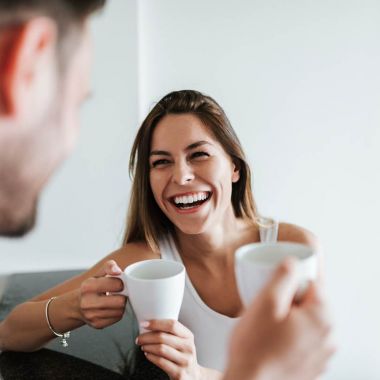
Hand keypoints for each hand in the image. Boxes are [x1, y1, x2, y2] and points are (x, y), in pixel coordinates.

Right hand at [79, 260, 126, 328]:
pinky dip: (117, 313)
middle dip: (122, 296)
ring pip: (120, 311)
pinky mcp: (97, 324)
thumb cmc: (90, 288)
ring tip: (113, 300)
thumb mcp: (97, 274)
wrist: (75, 306)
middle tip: (118, 293)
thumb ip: (109, 266)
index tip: (117, 283)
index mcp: (88, 287)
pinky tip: (110, 308)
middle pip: (120, 301)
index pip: (117, 284)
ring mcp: (92, 315)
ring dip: (120, 305)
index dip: (120, 283)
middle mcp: (88, 302)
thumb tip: (117, 271)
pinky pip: (117, 318)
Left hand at [136, 319, 202, 379]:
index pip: (172, 324)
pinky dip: (151, 356)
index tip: (144, 324)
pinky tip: (147, 354)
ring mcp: (185, 361)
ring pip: (161, 349)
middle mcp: (189, 347)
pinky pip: (161, 362)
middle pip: (163, 337)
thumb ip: (170, 333)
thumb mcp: (182, 342)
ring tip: (143, 346)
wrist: (193, 376)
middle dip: (147, 337)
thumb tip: (149, 325)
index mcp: (189, 336)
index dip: (156, 323)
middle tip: (139, 338)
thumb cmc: (182, 356)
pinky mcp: (179, 373)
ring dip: (148, 346)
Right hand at [224, 259, 335, 379]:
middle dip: (290, 297)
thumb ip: (283, 275)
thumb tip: (293, 262)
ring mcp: (321, 352)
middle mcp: (328, 336)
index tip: (275, 286)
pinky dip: (291, 332)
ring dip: (289, 315)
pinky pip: (304, 336)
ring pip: (306, 318)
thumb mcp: (266, 301)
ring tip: (267, 324)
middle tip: (268, 306)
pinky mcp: (311, 362)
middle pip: (311, 300)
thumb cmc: (255, 348)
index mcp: (322, 317)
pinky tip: (272, 338)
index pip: (314, 281)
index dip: (291, 279)